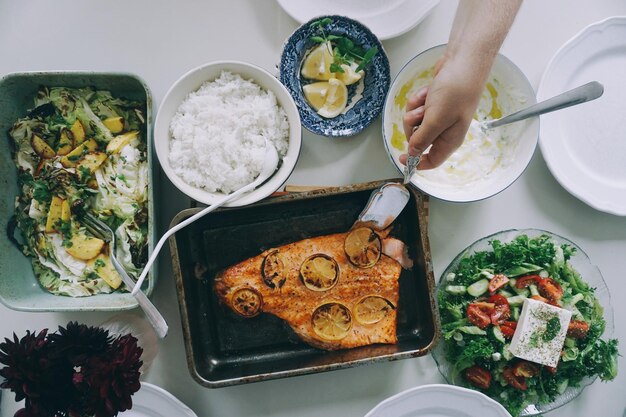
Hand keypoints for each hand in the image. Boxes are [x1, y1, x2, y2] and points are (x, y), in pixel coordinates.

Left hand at [399, 55, 483, 169]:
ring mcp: (438, 116)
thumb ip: (423, 139)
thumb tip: (412, 154)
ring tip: (428, 100)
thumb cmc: (455, 92)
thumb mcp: (436, 119)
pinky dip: (418, 99)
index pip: (433, 161)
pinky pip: (416, 108)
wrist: (462, 63)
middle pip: (417, 140)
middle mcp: (444, 131)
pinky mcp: (432, 104)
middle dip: (413, 127)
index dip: (417, 162)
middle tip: (420, 115)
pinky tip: (428, 92)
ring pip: (414, 122)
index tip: (402, 158)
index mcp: (450, 140)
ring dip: (416, 110)